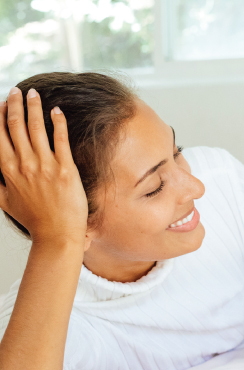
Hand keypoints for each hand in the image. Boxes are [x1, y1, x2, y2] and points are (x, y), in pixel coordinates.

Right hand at [0, 87, 87, 244]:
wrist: (57, 234)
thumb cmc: (33, 220)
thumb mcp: (5, 202)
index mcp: (8, 171)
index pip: (0, 137)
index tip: (0, 104)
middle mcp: (24, 165)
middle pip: (16, 127)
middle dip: (14, 106)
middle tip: (15, 91)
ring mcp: (45, 166)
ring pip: (36, 129)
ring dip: (34, 108)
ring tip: (33, 93)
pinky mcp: (65, 169)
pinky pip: (60, 140)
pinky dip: (58, 123)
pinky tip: (56, 111)